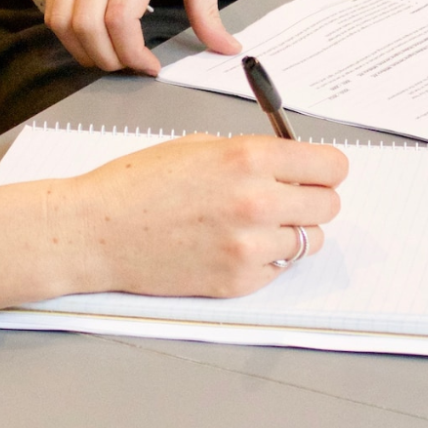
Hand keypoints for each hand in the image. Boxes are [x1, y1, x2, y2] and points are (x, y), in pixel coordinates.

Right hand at [0, 135, 347, 310]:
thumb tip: (293, 165)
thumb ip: (252, 154)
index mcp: (249, 158)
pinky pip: (279, 269)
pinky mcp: (238, 281)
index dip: (325, 169)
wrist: (96, 231)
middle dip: (310, 199)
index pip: (331, 166)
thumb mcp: (199, 146)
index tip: (317, 173)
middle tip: (285, 199)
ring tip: (255, 226)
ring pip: (309, 241)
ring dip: (291, 232)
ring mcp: (249, 247)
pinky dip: (265, 260)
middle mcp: (257, 201)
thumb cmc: (138, 185)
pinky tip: (232, 247)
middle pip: (328, 205)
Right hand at [44, 0, 240, 74]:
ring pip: (63, 22)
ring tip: (110, 56)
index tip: (149, 65)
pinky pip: (52, 9)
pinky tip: (92, 38)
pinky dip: (68, 34)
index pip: (121, 17)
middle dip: (109, 60)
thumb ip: (207, 7)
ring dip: (84, 52)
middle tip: (130, 65)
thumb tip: (226, 47)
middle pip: (88, 26)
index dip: (132, 53)